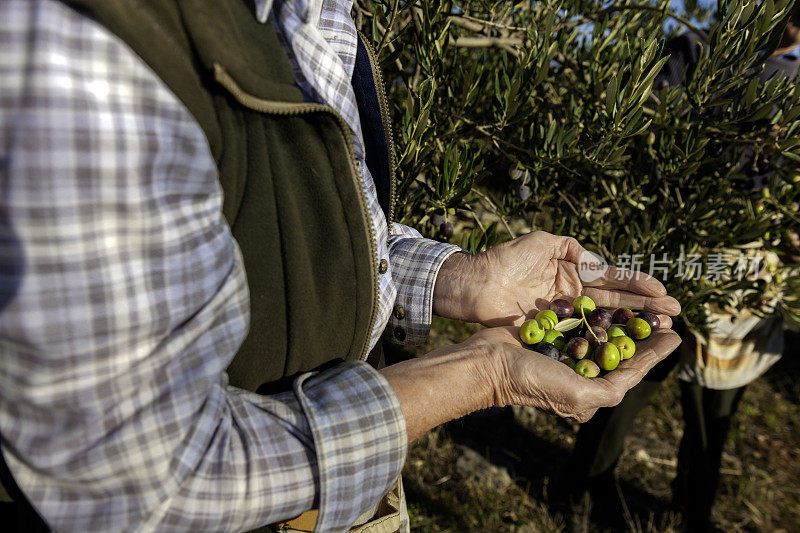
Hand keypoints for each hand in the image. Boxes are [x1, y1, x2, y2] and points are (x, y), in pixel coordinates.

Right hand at [381, 324, 681, 440]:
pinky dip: (597, 312)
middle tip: (664, 315)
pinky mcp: (551, 335)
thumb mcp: (577, 394)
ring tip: (644, 304)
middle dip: (643, 334)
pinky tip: (610, 299)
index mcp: (588, 391)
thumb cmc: (531, 382)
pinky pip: (581, 322)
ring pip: (603, 333)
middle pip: (620, 351)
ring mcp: (565, 353)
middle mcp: (580, 374)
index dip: (653, 354)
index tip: (675, 336)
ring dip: (623, 320)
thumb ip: (610, 390)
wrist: (487, 363)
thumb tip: (636, 379)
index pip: (630, 371)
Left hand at [434, 230, 680, 326]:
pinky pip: (583, 335)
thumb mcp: (542, 242)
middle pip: (616, 301)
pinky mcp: (553, 331)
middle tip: (675, 314)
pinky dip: (604, 340)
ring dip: (633, 324)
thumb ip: (572, 248)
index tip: (662, 291)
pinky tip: (626, 345)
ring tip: (661, 328)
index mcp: (574, 271)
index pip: (612, 277)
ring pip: (605, 320)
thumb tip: (598, 262)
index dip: (637, 284)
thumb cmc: (506, 259)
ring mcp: (565, 315)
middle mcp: (574, 294)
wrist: (476, 284)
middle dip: (645, 306)